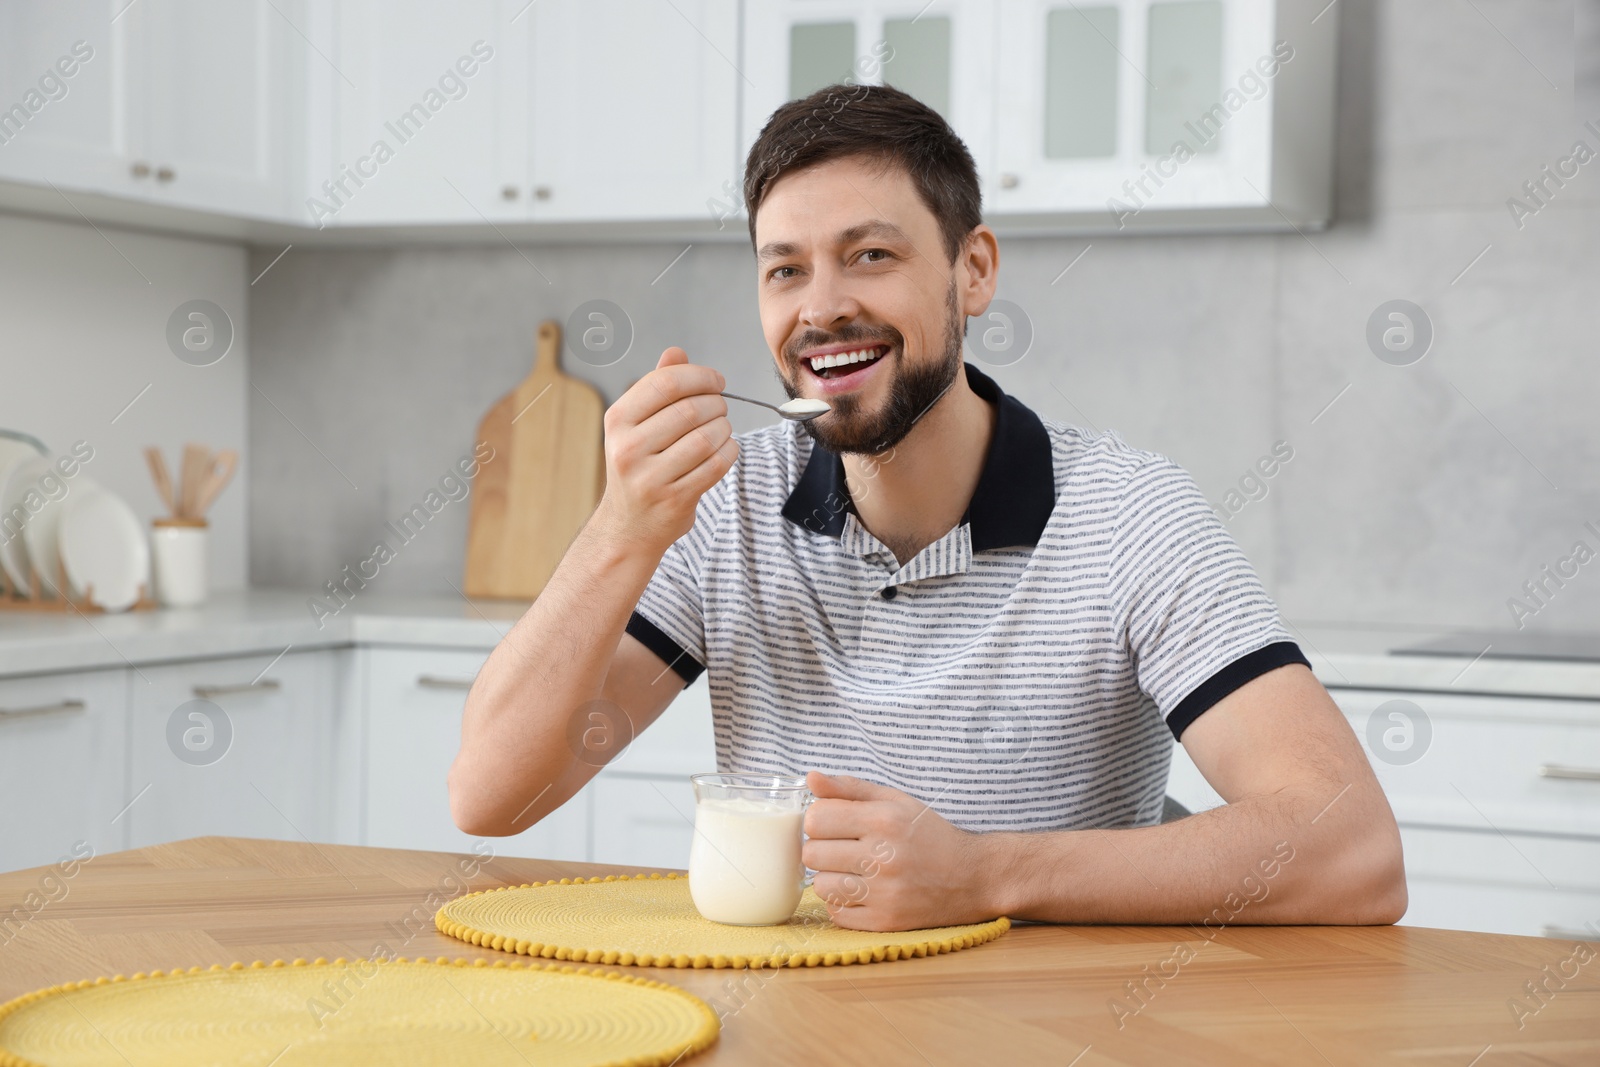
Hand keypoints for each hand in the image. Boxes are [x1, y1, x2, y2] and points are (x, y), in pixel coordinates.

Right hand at [594, 347, 737, 553]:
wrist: (629, 526)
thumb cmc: (638, 466)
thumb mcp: (636, 425)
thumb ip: (656, 387)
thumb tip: (676, 352)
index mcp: (617, 420)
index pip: (665, 383)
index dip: (700, 376)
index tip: (717, 381)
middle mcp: (628, 448)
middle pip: (690, 409)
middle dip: (716, 404)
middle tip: (721, 408)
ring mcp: (650, 477)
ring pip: (706, 437)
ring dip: (724, 428)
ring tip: (722, 429)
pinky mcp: (674, 499)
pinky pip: (715, 465)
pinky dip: (728, 452)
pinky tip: (724, 448)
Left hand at [801, 770, 997, 930]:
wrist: (973, 877)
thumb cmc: (929, 834)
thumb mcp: (895, 801)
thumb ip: (850, 788)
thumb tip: (811, 778)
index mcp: (884, 820)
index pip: (815, 818)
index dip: (819, 820)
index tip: (834, 824)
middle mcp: (883, 856)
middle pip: (812, 853)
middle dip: (822, 848)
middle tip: (843, 848)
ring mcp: (884, 893)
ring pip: (820, 885)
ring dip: (831, 877)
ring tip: (854, 871)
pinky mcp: (885, 921)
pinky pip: (836, 913)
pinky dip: (843, 903)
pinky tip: (863, 891)